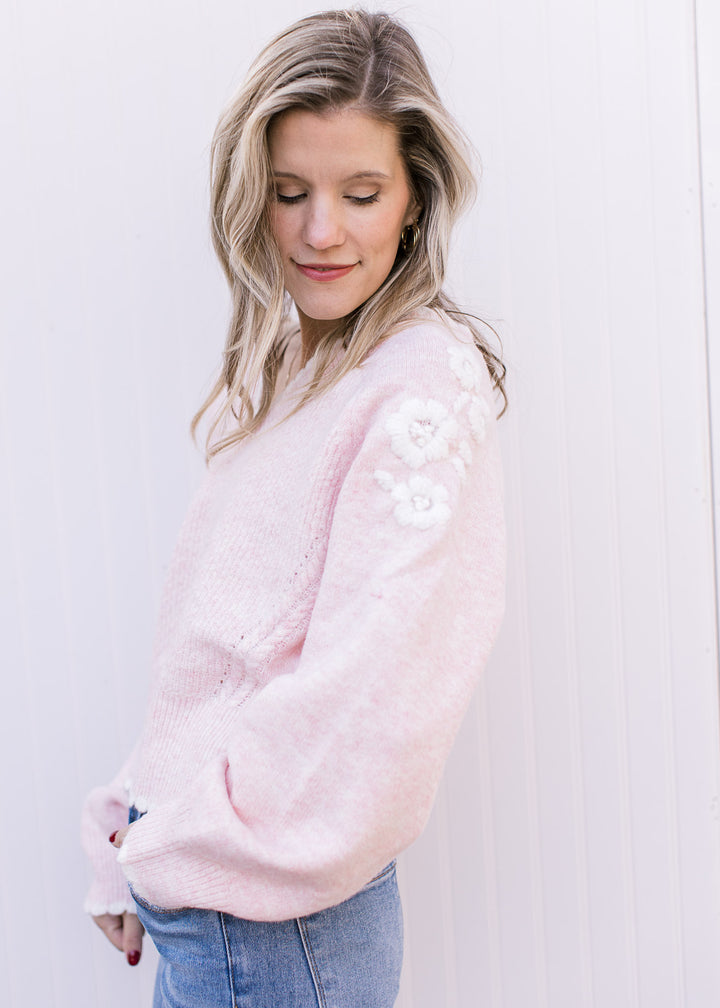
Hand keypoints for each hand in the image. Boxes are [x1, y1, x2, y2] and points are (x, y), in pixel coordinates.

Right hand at [93, 825, 142, 963]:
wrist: (119, 842)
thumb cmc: (124, 875)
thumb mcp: (131, 907)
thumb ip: (132, 934)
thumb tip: (131, 961)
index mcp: (101, 917)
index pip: (122, 941)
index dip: (136, 936)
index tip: (146, 921)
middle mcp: (103, 909)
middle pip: (128, 928)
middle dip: (139, 921)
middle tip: (147, 904)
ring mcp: (111, 898)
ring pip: (132, 914)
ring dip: (141, 909)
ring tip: (146, 893)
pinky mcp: (120, 887)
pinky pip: (133, 902)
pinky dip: (141, 899)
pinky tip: (146, 887)